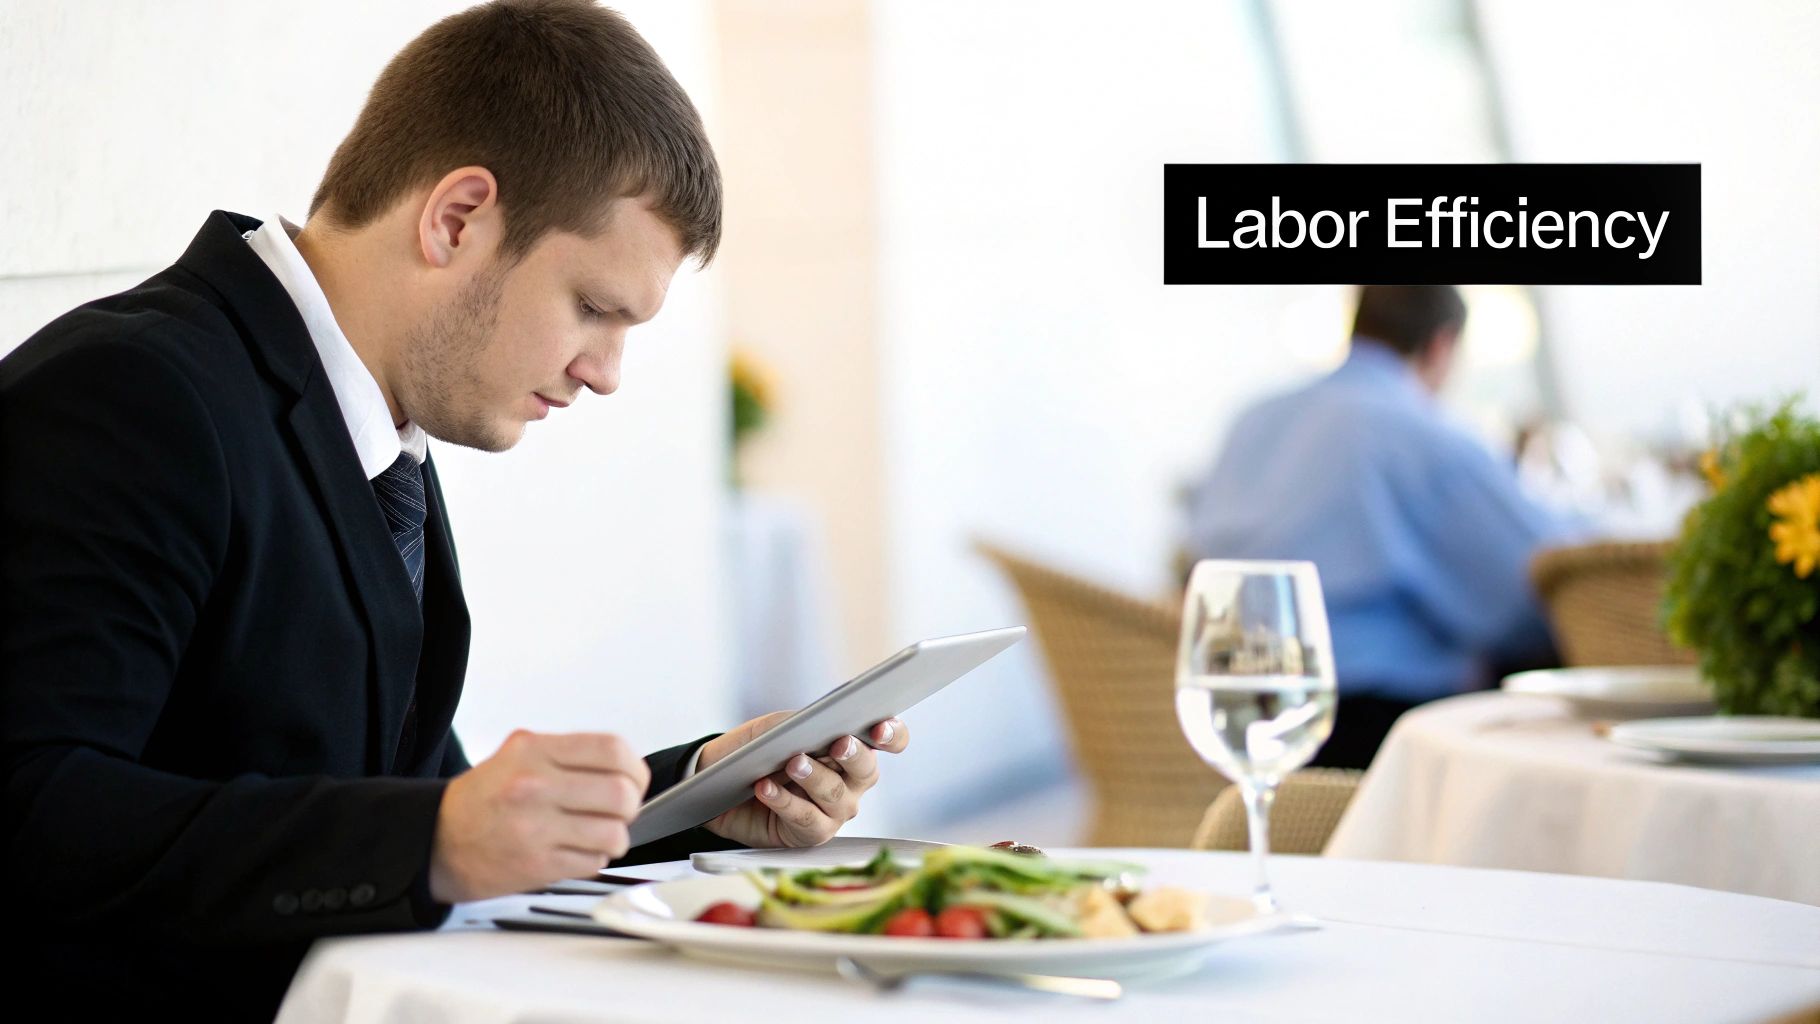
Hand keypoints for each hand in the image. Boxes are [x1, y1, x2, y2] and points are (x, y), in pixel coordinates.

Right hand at [428, 729, 649, 902]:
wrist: (436, 840)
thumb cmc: (483, 798)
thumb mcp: (519, 753)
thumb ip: (568, 754)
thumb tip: (624, 767)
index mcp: (534, 750)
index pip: (613, 750)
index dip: (635, 768)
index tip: (634, 780)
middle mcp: (534, 785)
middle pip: (621, 793)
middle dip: (631, 805)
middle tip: (620, 811)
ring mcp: (535, 828)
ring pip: (613, 833)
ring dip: (616, 837)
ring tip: (600, 834)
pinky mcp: (536, 866)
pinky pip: (592, 862)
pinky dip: (593, 858)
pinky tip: (576, 850)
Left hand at [698, 713, 909, 847]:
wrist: (722, 783)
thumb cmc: (759, 749)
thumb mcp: (778, 727)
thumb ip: (803, 724)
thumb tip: (818, 726)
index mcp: (853, 747)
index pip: (890, 740)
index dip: (892, 734)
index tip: (879, 727)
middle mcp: (852, 781)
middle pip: (868, 770)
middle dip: (854, 755)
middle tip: (838, 744)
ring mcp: (836, 811)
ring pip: (836, 795)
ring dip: (814, 777)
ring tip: (792, 763)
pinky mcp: (812, 834)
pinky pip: (806, 819)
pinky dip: (784, 801)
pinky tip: (765, 787)